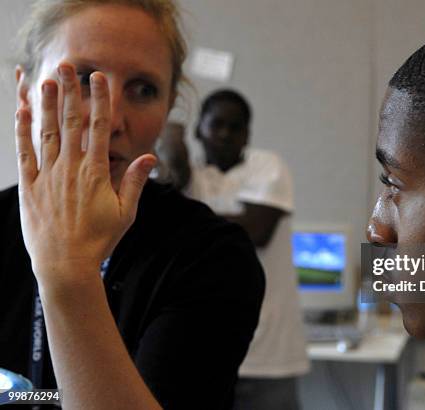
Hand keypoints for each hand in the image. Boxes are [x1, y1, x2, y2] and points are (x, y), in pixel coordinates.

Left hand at [15, 63, 155, 286]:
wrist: (65, 264)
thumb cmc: (99, 240)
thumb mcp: (125, 213)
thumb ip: (135, 182)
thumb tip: (149, 157)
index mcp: (96, 173)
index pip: (99, 129)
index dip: (100, 101)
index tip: (99, 80)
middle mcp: (71, 168)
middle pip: (72, 123)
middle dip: (71, 93)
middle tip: (69, 67)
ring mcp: (48, 176)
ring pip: (47, 132)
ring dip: (48, 104)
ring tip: (47, 79)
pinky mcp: (30, 187)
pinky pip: (26, 153)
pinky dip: (24, 131)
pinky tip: (24, 112)